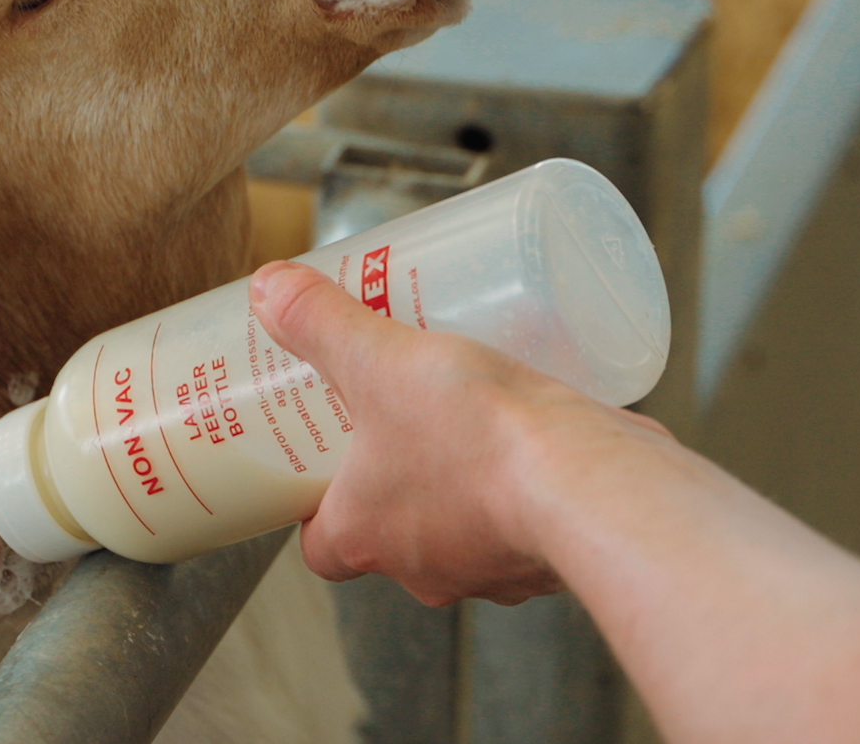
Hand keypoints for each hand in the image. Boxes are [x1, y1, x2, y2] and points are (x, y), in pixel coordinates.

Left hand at [248, 261, 666, 605]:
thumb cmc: (475, 439)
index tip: (326, 460)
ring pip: (460, 527)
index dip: (316, 505)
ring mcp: (492, 570)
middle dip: (394, 477)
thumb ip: (322, 323)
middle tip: (398, 418)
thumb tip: (270, 288)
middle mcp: (424, 569)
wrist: (590, 484)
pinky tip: (529, 434)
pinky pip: (522, 523)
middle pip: (389, 531)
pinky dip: (520, 487)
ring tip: (464, 414)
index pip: (320, 545)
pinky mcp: (550, 556)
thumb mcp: (378, 360)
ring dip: (459, 482)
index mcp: (364, 537)